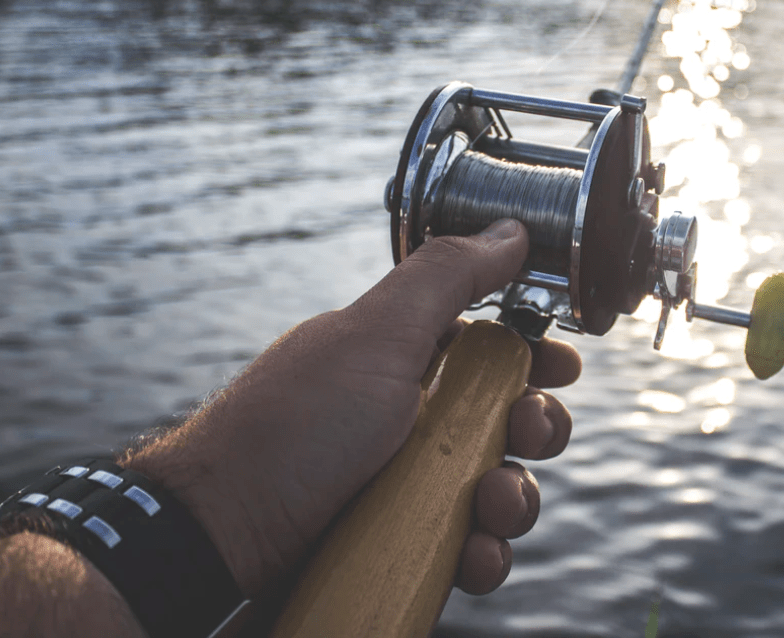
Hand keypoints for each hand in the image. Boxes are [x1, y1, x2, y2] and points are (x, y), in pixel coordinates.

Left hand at [126, 219, 580, 600]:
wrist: (220, 536)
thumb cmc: (296, 426)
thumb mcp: (376, 335)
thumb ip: (447, 277)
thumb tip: (511, 229)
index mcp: (402, 355)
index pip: (486, 344)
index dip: (531, 351)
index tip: (562, 364)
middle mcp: (407, 414)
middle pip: (503, 416)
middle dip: (534, 425)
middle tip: (528, 431)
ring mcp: (403, 480)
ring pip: (495, 485)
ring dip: (514, 497)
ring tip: (491, 507)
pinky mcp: (401, 541)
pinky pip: (466, 545)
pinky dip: (480, 551)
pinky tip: (469, 555)